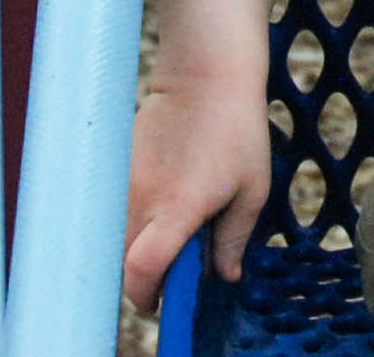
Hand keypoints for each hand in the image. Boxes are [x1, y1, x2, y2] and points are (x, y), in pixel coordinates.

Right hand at [122, 80, 274, 315]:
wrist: (205, 71)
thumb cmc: (237, 128)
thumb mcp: (252, 187)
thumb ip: (234, 237)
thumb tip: (226, 276)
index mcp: (176, 210)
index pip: (142, 271)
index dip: (147, 296)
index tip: (161, 302)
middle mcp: (142, 201)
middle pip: (128, 260)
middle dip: (148, 274)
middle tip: (180, 264)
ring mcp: (125, 183)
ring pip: (123, 234)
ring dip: (145, 240)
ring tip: (183, 217)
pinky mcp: (120, 166)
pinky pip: (124, 206)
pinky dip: (142, 213)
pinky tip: (173, 187)